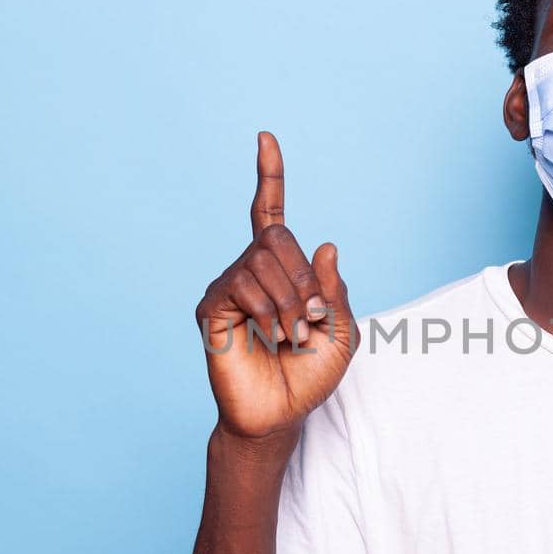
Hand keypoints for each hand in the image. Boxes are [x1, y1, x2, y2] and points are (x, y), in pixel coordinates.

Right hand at [195, 132, 356, 440]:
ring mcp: (227, 287)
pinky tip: (270, 336)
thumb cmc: (309, 375)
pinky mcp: (210, 309)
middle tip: (311, 319)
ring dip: (288, 301)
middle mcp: (250, 270)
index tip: (265, 138)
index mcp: (282, 269)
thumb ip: (335, 290)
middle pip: (275, 237)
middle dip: (303, 277)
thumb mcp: (341, 331)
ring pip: (260, 261)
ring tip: (292, 335)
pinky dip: (266, 311)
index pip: (271, 212)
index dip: (270, 176)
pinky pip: (240, 286)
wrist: (280, 415)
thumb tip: (324, 244)